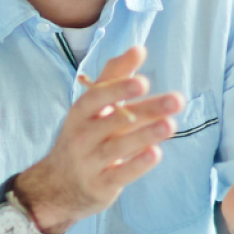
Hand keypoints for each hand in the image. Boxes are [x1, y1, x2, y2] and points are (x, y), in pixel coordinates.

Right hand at [15, 45, 183, 233]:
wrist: (58, 185)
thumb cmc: (84, 137)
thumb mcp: (91, 107)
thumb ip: (114, 77)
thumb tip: (139, 48)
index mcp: (81, 113)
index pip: (97, 96)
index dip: (119, 88)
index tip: (144, 81)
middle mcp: (83, 135)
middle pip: (116, 120)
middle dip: (147, 109)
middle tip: (176, 99)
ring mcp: (90, 161)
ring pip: (119, 147)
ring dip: (146, 135)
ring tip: (170, 124)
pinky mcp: (101, 185)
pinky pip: (120, 174)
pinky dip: (137, 165)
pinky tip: (155, 154)